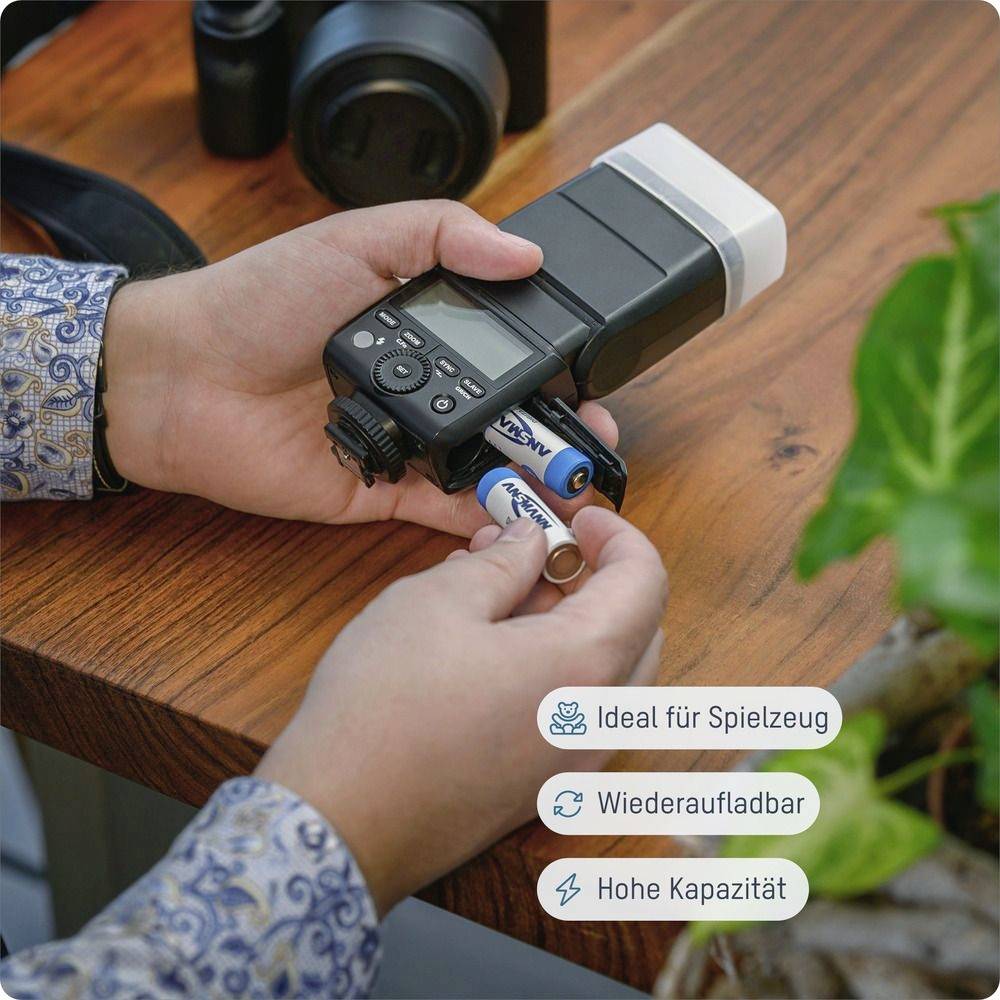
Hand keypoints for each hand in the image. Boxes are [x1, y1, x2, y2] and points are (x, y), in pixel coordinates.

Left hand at [102, 201, 616, 534]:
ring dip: (533, 477)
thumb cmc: (260, 299)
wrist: (183, 375)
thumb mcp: (357, 241)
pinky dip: (483, 518)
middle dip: (558, 431)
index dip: (555, 365)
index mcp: (423, 327)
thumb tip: (525, 250)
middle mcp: (422, 388)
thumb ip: (442, 235)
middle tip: (598, 441)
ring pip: (484, 466)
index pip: (508, 348)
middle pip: (507, 414)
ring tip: (578, 484)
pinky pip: (442, 510)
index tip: (596, 376)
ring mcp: (404, 443)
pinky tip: (525, 516)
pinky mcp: (378, 493)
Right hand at [255, 506, 667, 913]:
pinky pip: (574, 712)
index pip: (645, 582)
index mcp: (585, 666)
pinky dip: (554, 667)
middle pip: (635, 630)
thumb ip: (500, 564)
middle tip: (541, 551)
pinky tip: (493, 648)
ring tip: (500, 593)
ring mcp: (573, 764)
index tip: (578, 518)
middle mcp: (597, 723)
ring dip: (571, 623)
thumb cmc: (382, 707)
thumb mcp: (436, 602)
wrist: (342, 820)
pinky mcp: (541, 788)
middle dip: (597, 579)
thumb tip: (529, 544)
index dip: (618, 536)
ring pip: (605, 674)